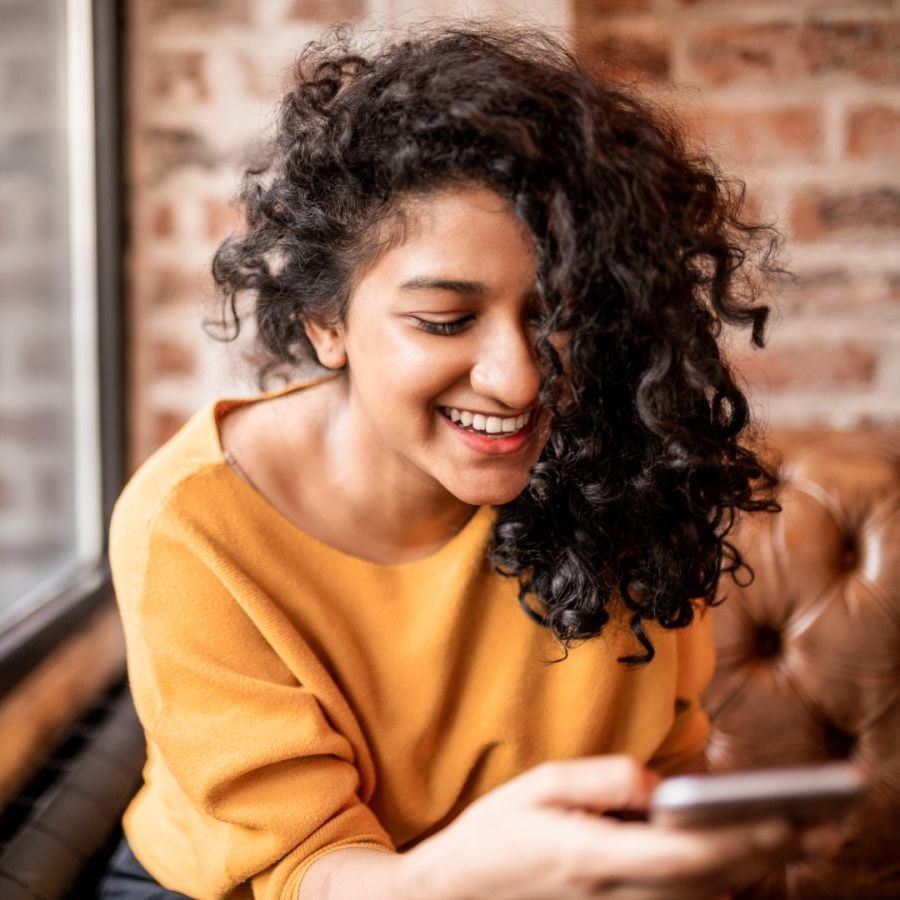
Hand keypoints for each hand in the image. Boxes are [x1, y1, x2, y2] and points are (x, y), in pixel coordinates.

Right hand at [402, 755, 805, 899]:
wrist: (453, 898)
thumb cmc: (492, 835)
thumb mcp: (536, 786)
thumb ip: (601, 779)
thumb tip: (658, 783)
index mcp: (591, 858)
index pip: (685, 856)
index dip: (742, 839)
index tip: (786, 818)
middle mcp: (611, 898)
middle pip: (707, 886)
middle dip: (764, 856)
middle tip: (814, 827)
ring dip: (745, 874)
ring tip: (787, 839)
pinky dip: (711, 890)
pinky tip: (730, 866)